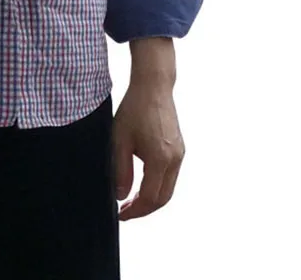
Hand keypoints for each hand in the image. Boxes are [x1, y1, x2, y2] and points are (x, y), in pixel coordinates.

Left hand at [113, 38, 184, 220]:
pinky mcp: (180, 148)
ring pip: (168, 188)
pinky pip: (170, 176)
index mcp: (161, 158)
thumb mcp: (120, 140)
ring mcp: (180, 154)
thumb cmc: (134, 109)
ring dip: (151, 198)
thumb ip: (120, 170)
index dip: (135, 210)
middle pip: (163, 198)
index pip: (150, 198)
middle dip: (144, 209)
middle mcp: (175, 159)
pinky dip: (157, 185)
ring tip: (130, 200)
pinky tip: (141, 183)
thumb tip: (121, 195)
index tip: (120, 214)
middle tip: (124, 211)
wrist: (153, 87)